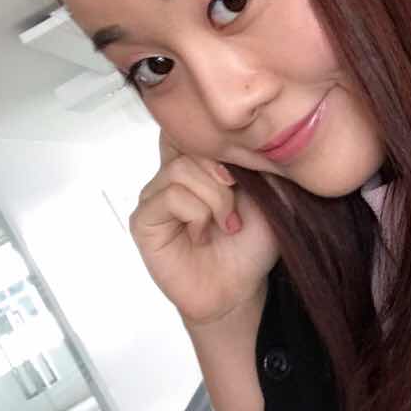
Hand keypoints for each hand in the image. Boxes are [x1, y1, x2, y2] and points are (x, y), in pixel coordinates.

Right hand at [129, 132, 279, 325]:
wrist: (241, 287)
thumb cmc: (252, 241)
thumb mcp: (267, 190)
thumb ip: (254, 157)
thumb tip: (252, 130)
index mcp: (197, 159)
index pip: (190, 124)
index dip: (216, 136)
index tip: (242, 164)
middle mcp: (171, 171)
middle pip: (189, 143)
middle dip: (225, 173)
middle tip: (238, 202)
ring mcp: (154, 194)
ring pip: (182, 170)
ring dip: (216, 198)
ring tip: (226, 223)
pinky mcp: (143, 220)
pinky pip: (171, 197)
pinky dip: (198, 215)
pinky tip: (203, 235)